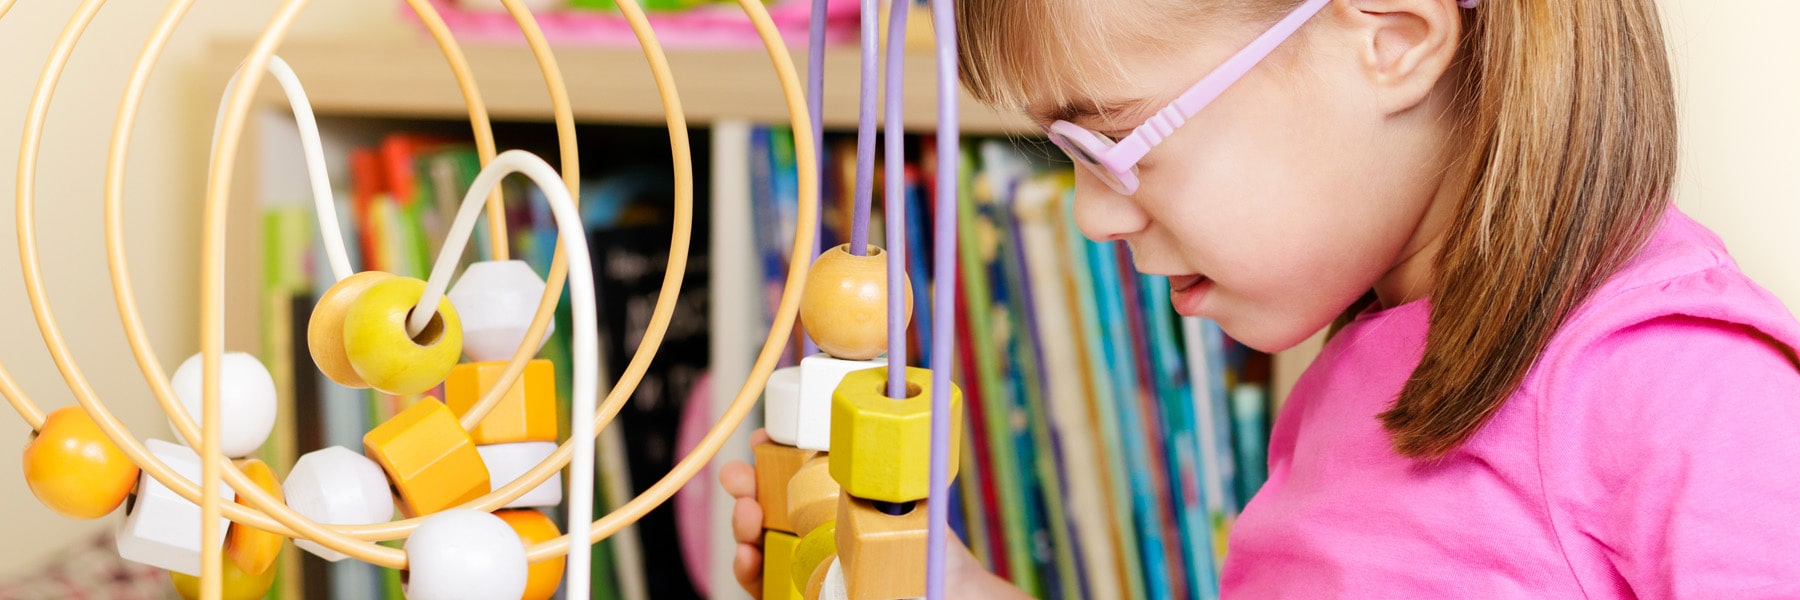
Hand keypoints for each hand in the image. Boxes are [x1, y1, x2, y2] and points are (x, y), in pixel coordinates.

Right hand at [718, 429, 1027, 598]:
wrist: (949, 597)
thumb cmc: (935, 558)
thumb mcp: (919, 509)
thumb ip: (896, 482)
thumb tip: (887, 436)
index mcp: (839, 506)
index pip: (796, 477)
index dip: (773, 457)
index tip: (761, 441)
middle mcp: (817, 535)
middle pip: (768, 506)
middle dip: (746, 486)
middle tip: (739, 476)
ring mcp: (804, 568)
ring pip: (758, 543)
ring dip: (743, 525)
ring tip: (747, 513)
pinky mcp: (796, 596)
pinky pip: (763, 584)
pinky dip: (748, 570)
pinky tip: (749, 556)